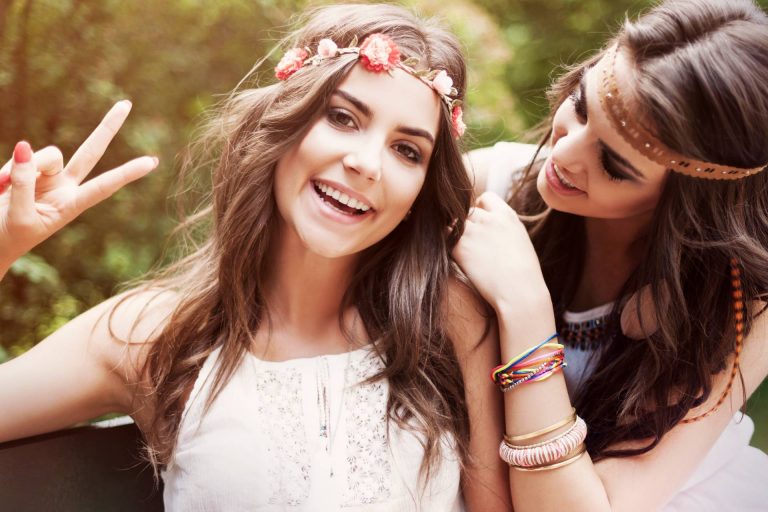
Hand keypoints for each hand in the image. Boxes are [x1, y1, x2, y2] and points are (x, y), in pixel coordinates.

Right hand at [0, 100, 157, 274]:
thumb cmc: (6, 237)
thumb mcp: (18, 215)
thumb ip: (23, 183)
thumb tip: (25, 148)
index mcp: (72, 205)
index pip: (104, 186)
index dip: (127, 174)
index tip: (153, 162)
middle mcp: (65, 187)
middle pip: (90, 152)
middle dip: (107, 127)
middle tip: (126, 104)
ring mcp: (48, 177)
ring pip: (47, 154)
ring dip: (23, 166)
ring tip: (2, 186)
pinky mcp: (27, 171)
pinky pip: (22, 158)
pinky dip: (9, 169)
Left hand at [452, 192, 551, 315]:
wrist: (519, 292)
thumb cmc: (523, 273)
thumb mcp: (518, 238)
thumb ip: (502, 226)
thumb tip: (487, 222)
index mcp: (507, 215)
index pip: (485, 197)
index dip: (481, 209)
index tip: (482, 224)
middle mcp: (489, 219)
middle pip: (468, 211)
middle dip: (468, 224)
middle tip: (474, 244)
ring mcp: (473, 231)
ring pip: (455, 224)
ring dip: (457, 235)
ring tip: (469, 253)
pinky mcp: (460, 246)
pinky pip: (447, 239)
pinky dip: (450, 247)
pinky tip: (462, 260)